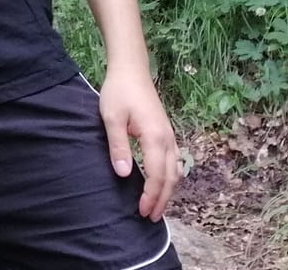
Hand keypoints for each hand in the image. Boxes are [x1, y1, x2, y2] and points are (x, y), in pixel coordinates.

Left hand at [98, 66, 180, 220]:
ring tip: (157, 206)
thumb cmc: (119, 92)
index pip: (157, 175)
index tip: (142, 211)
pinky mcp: (166, 133)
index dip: (151, 196)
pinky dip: (170, 177)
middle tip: (150, 217)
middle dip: (162, 199)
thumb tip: (125, 174)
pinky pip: (174, 161)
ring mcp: (169, 136)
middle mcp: (167, 139)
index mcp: (154, 137)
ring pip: (176, 170)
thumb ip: (119, 146)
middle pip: (170, 177)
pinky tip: (162, 184)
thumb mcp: (112, 118)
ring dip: (168, 190)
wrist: (131, 70)